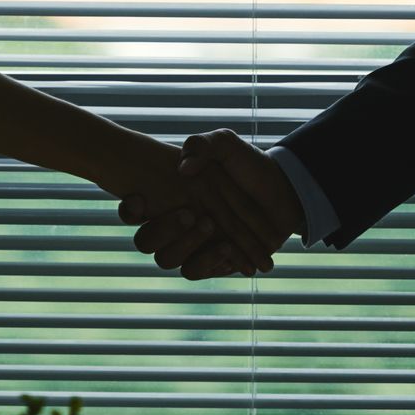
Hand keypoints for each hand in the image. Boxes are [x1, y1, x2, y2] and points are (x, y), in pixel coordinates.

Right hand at [121, 131, 299, 278]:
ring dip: (186, 246)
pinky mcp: (212, 261)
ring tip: (211, 226)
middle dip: (164, 230)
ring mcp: (193, 244)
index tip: (141, 200)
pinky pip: (196, 271)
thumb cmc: (248, 165)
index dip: (130, 211)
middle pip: (146, 241)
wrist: (285, 191)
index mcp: (170, 195)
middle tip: (190, 214)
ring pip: (167, 260)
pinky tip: (229, 247)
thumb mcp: (225, 143)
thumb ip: (202, 145)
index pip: (134, 209)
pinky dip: (210, 261)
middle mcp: (175, 222)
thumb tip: (183, 168)